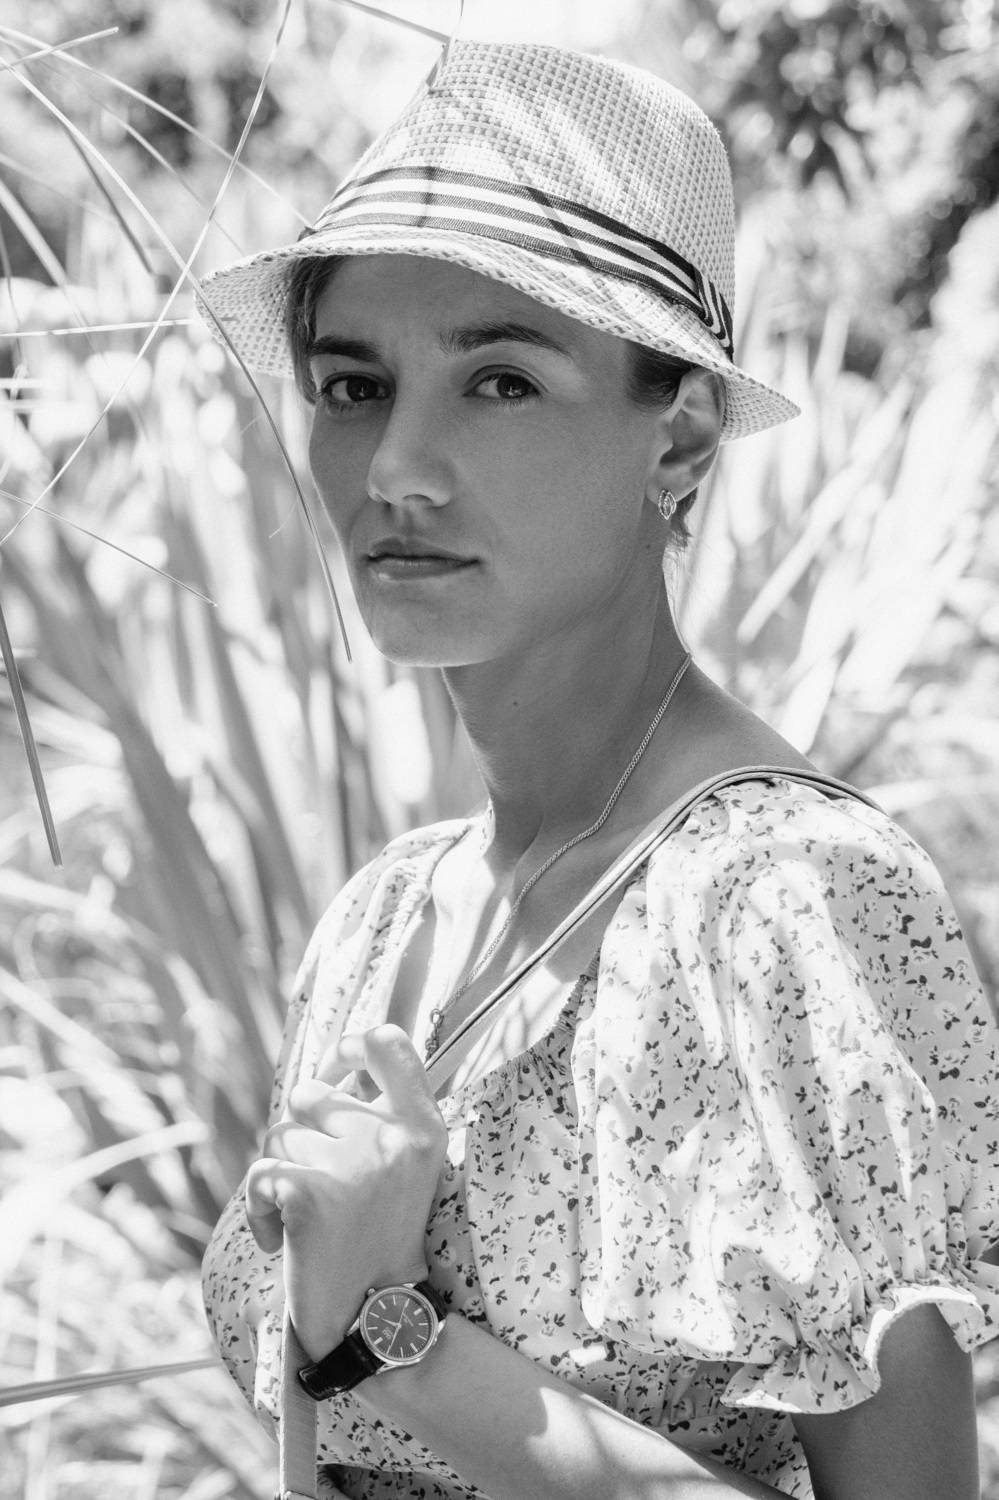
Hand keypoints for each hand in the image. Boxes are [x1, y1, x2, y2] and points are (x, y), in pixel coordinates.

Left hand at [244, 1024, 447, 1361]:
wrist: (372, 1319)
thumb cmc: (378, 1235)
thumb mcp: (404, 1165)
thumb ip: (380, 1111)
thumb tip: (334, 1062)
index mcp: (423, 1126)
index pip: (388, 1042)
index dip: (352, 1045)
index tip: (339, 1067)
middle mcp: (392, 1137)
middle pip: (311, 1092)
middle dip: (301, 1134)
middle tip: (323, 1183)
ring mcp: (353, 1164)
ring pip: (279, 1136)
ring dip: (281, 1176)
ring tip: (310, 1218)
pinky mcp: (310, 1194)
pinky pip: (259, 1175)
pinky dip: (259, 1211)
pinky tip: (285, 1241)